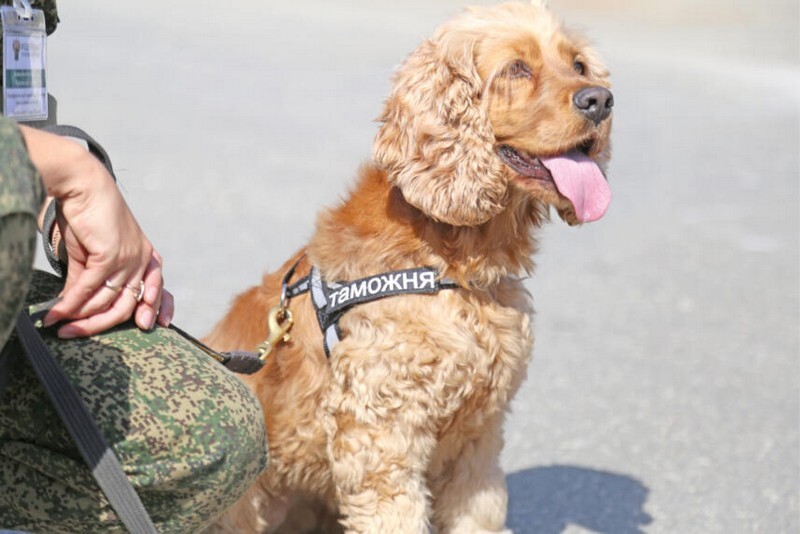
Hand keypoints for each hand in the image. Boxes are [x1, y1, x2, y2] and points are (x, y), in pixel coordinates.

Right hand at [20, 126, 173, 337]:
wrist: (84, 185)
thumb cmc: (88, 215)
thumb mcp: (90, 253)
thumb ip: (86, 280)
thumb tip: (72, 306)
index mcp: (146, 256)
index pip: (158, 288)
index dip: (158, 308)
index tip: (151, 326)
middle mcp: (142, 260)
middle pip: (126, 305)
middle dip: (100, 324)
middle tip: (75, 335)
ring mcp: (129, 259)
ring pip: (106, 300)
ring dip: (80, 317)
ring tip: (61, 327)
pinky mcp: (111, 256)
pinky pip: (89, 289)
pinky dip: (71, 304)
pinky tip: (56, 314)